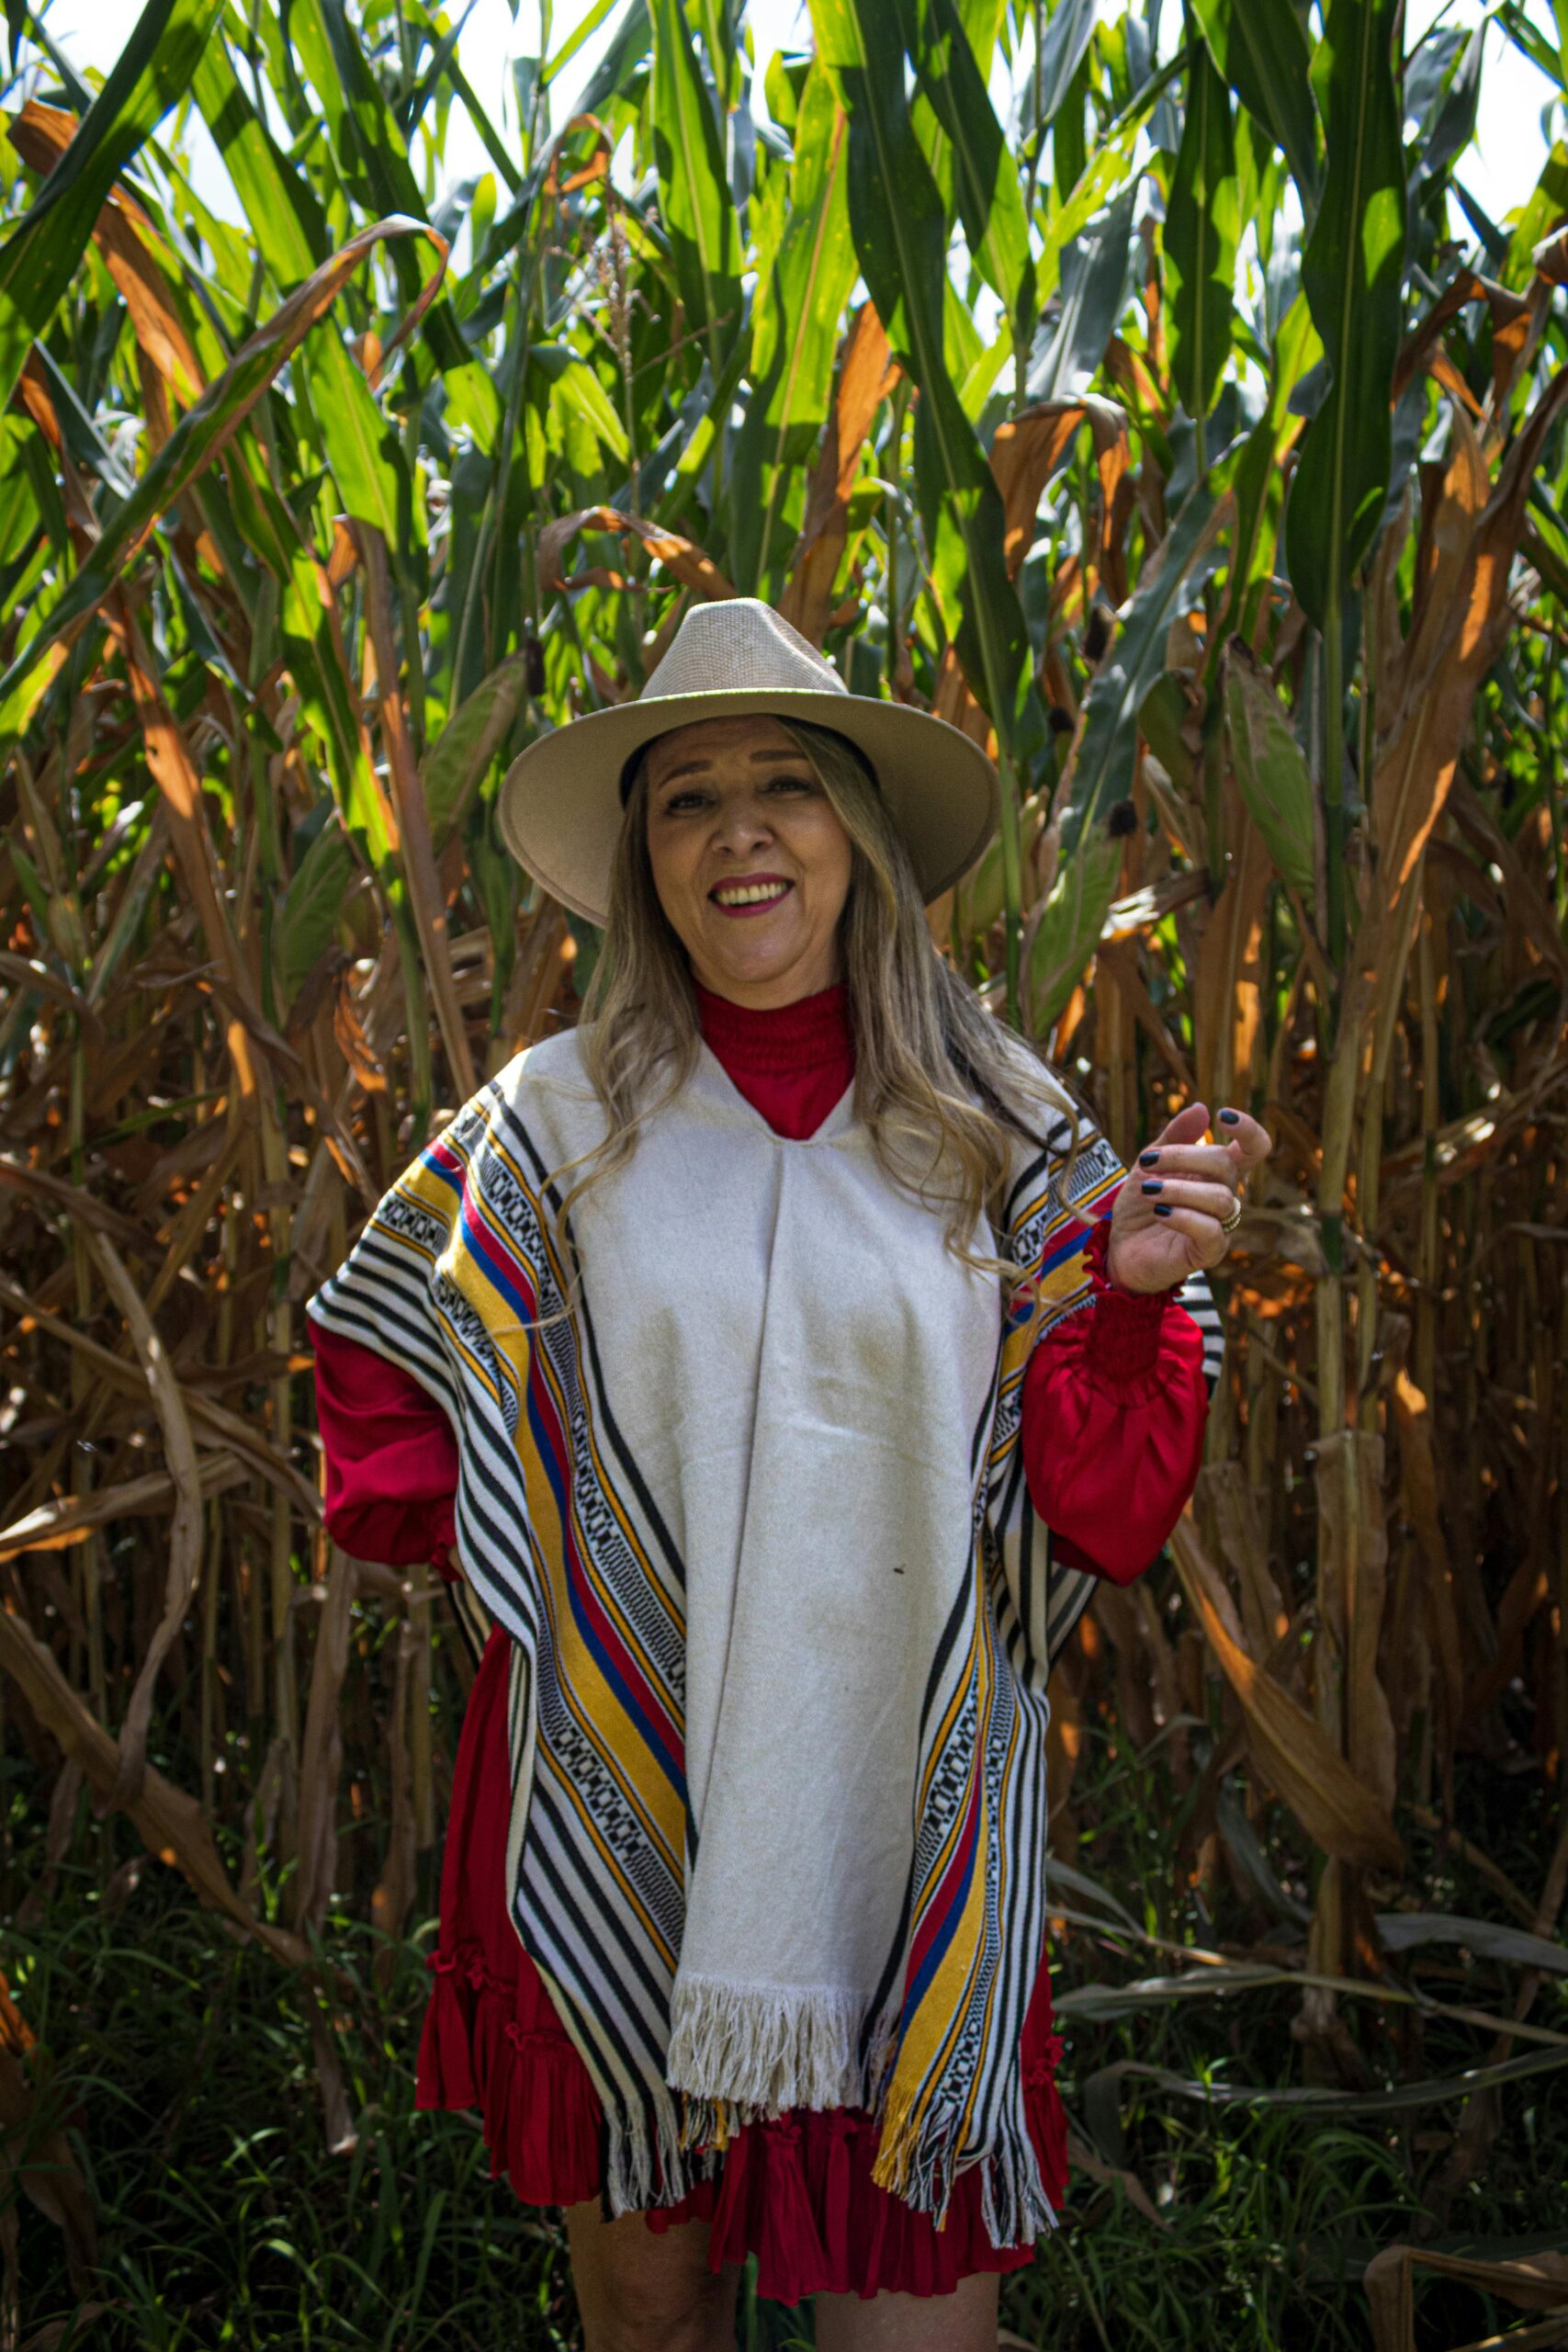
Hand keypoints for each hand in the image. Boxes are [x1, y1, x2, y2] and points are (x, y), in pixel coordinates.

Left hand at [1103, 1101, 1273, 1293]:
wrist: (1120, 1246)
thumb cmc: (1141, 1204)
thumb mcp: (1149, 1164)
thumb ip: (1173, 1138)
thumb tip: (1201, 1107)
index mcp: (1217, 1173)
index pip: (1254, 1149)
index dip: (1249, 1129)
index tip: (1223, 1115)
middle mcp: (1225, 1197)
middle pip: (1227, 1165)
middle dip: (1184, 1156)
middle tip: (1147, 1162)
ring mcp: (1221, 1226)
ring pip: (1220, 1197)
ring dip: (1178, 1189)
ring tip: (1148, 1190)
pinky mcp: (1209, 1252)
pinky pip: (1210, 1231)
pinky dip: (1183, 1217)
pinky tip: (1159, 1211)